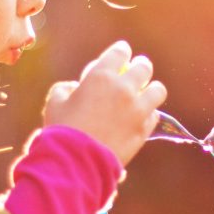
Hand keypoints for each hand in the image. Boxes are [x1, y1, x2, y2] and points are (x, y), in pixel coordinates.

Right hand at [43, 41, 166, 165]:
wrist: (76, 161)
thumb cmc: (62, 129)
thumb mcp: (55, 102)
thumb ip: (67, 88)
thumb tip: (75, 88)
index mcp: (101, 76)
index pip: (120, 52)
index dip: (121, 51)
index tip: (122, 53)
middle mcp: (124, 88)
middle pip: (144, 67)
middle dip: (140, 66)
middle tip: (137, 69)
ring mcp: (137, 110)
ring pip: (158, 90)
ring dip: (151, 89)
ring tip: (146, 93)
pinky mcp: (144, 129)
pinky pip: (155, 115)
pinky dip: (149, 113)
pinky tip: (140, 116)